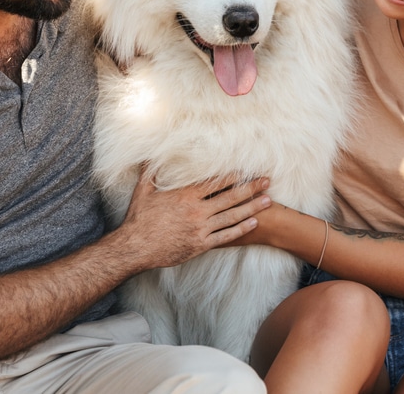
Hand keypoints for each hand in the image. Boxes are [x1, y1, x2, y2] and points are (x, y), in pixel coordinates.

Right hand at [115, 171, 270, 269]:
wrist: (135, 247)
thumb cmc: (139, 219)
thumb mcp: (142, 191)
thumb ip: (150, 172)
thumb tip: (147, 155)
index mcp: (186, 195)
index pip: (216, 182)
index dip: (233, 176)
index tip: (247, 170)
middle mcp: (197, 210)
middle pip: (230, 197)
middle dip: (251, 188)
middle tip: (267, 181)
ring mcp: (200, 228)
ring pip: (232, 216)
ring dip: (252, 207)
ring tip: (268, 201)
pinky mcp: (201, 244)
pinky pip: (226, 236)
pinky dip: (241, 229)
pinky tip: (253, 223)